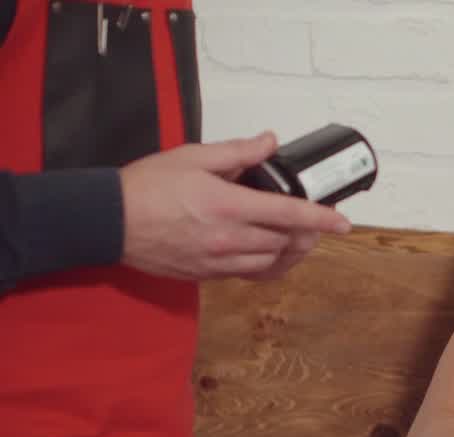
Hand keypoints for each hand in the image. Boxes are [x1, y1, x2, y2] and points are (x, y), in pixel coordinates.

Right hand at [119, 132, 350, 280]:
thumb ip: (239, 152)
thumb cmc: (146, 188)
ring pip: (272, 263)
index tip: (343, 222)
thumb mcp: (193, 157)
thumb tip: (270, 143)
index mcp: (229, 206)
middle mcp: (229, 239)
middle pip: (286, 242)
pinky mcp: (208, 275)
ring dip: (289, 251)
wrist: (110, 222)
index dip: (321, 219)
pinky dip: (267, 265)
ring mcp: (218, 262)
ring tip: (295, 236)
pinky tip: (270, 254)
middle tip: (313, 221)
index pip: (289, 214)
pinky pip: (250, 275)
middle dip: (306, 233)